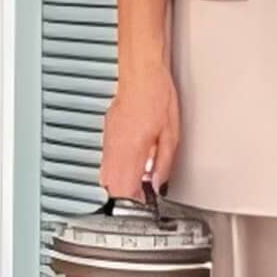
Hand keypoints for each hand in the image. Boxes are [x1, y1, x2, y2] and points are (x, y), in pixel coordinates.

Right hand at [99, 63, 180, 198]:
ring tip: (137, 184)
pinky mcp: (108, 132)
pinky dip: (117, 169)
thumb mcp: (170, 136)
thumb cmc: (157, 96)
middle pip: (111, 185)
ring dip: (120, 183)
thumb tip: (158, 183)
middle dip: (125, 196)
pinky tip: (131, 166)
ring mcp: (109, 140)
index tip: (145, 204)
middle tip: (141, 197)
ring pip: (105, 174)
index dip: (134, 203)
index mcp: (132, 151)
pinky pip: (107, 159)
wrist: (142, 72)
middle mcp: (115, 147)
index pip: (124, 190)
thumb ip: (163, 164)